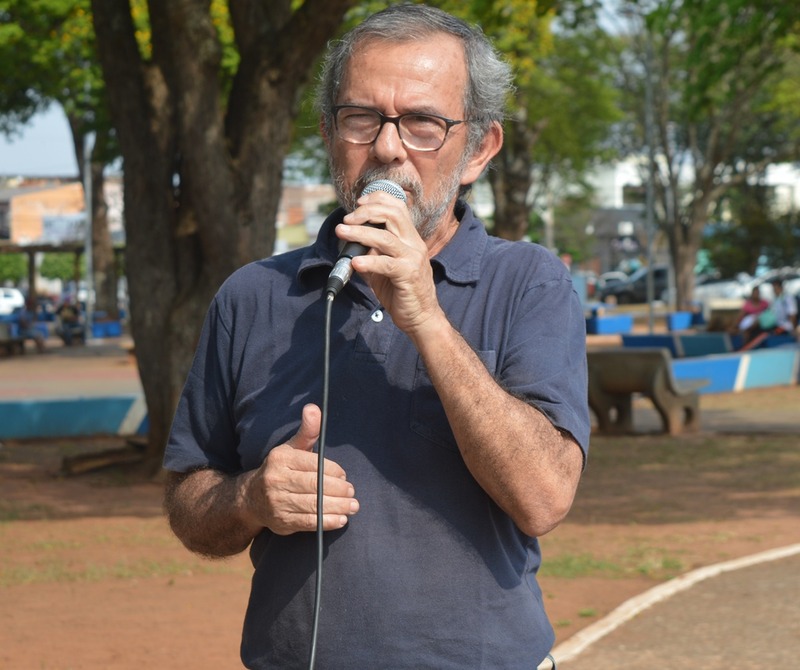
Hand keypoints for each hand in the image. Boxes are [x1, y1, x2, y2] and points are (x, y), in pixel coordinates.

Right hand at [241, 404, 358, 534]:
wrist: (251, 498)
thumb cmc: (281, 470)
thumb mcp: (291, 448)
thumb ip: (307, 431)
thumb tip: (313, 408)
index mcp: (281, 459)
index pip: (313, 464)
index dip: (333, 471)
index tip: (345, 476)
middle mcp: (276, 480)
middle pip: (315, 485)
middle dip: (338, 490)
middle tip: (352, 492)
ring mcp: (277, 503)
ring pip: (313, 505)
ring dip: (338, 507)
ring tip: (353, 506)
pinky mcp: (281, 522)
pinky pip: (308, 522)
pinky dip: (327, 522)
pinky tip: (341, 519)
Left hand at [337, 191, 443, 334]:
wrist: (420, 317)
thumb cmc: (402, 291)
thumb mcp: (385, 267)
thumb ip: (371, 253)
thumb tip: (349, 244)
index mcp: (410, 238)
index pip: (398, 207)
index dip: (378, 199)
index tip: (359, 202)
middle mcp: (413, 244)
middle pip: (392, 214)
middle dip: (366, 212)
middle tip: (346, 219)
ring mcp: (413, 258)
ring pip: (385, 238)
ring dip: (360, 232)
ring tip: (342, 232)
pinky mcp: (408, 275)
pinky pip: (386, 264)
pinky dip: (368, 262)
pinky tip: (354, 263)